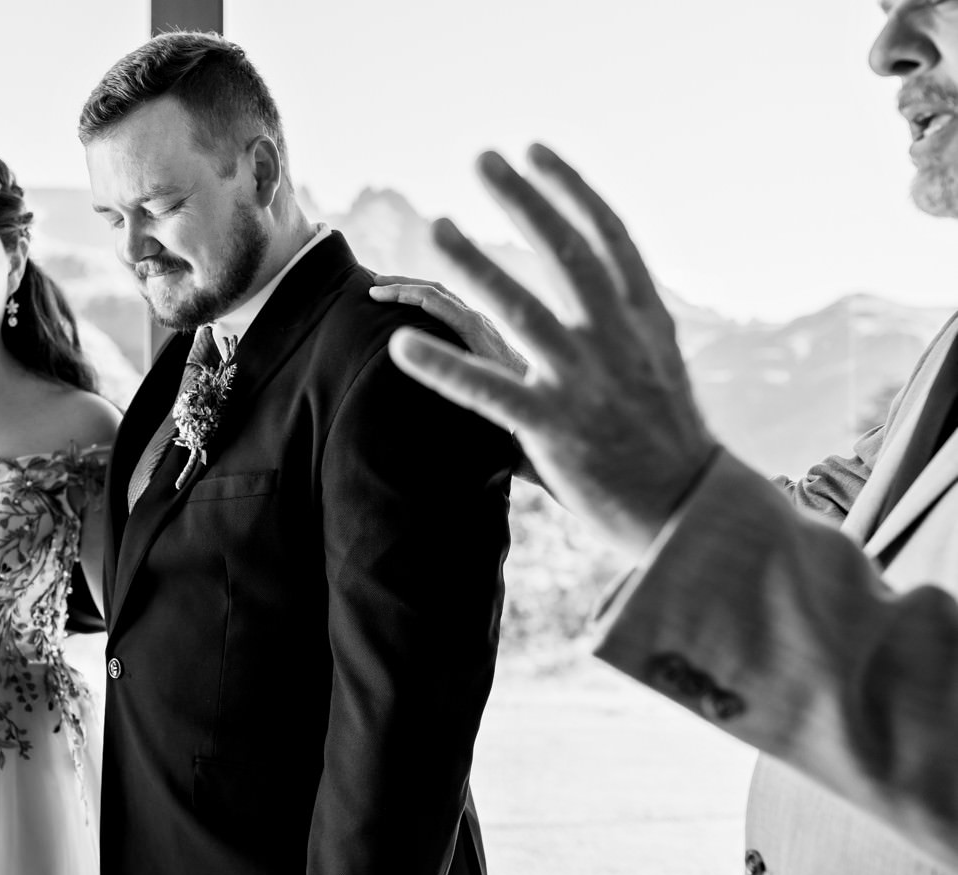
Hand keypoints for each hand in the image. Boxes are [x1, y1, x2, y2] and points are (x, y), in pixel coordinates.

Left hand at [388, 143, 718, 558]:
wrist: (690, 511)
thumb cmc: (668, 441)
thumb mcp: (659, 366)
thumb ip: (625, 324)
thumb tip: (604, 280)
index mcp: (644, 321)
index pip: (608, 238)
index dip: (571, 189)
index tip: (537, 150)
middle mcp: (616, 341)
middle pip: (566, 255)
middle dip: (524, 201)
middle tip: (483, 159)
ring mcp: (584, 383)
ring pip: (522, 309)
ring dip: (476, 264)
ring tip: (438, 225)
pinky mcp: (553, 428)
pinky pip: (484, 390)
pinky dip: (440, 366)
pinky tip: (399, 346)